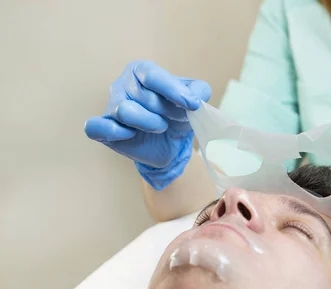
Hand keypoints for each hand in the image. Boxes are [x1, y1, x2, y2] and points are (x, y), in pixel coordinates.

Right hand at [85, 60, 211, 190]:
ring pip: (125, 111)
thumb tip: (194, 97)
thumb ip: (200, 91)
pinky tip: (131, 135)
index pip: (153, 76)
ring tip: (160, 126)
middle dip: (167, 111)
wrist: (170, 143)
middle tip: (174, 119)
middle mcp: (122, 84)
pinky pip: (97, 127)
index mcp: (142, 70)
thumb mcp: (195, 100)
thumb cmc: (178, 114)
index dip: (173, 91)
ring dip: (149, 122)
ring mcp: (110, 105)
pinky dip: (115, 132)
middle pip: (144, 96)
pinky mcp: (102, 128)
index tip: (191, 105)